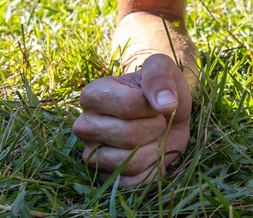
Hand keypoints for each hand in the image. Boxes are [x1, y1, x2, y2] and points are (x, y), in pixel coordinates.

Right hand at [72, 54, 191, 186]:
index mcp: (92, 95)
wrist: (167, 115)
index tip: (156, 102)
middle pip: (128, 136)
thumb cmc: (159, 89)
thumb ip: (159, 76)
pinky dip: (154, 172)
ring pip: (130, 163)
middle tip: (158, 120)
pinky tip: (156, 157)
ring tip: (156, 137)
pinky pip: (135, 184)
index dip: (152, 106)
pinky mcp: (106, 177)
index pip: (127, 106)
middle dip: (156, 128)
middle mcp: (85, 126)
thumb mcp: (161, 68)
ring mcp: (92, 155)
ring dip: (156, 150)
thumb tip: (165, 104)